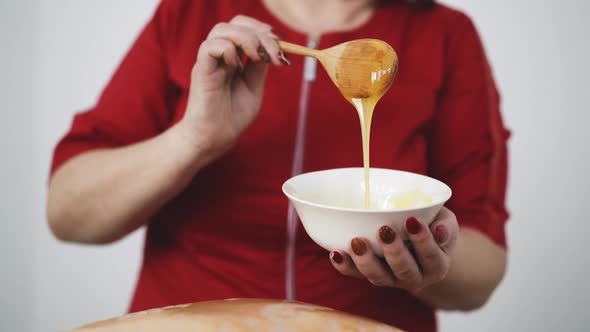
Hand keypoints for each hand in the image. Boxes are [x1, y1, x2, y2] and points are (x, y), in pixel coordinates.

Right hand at [179, 15, 287, 162]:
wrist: (216, 138)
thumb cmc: (232, 117)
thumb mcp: (254, 88)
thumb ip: (259, 68)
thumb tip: (272, 49)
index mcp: (234, 57)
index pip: (247, 28)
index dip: (265, 31)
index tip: (282, 46)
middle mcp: (220, 55)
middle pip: (236, 23)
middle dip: (260, 32)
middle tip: (274, 53)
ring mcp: (210, 62)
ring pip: (222, 30)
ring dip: (246, 38)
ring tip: (258, 57)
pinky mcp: (201, 71)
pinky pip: (210, 47)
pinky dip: (228, 50)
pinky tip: (236, 67)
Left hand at [329, 207, 458, 291]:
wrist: (419, 244)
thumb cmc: (432, 226)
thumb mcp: (445, 222)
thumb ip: (445, 225)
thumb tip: (439, 231)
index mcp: (436, 264)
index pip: (431, 257)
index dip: (423, 241)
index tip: (412, 220)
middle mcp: (414, 277)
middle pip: (404, 271)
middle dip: (394, 252)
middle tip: (385, 230)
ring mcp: (390, 278)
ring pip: (378, 277)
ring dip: (366, 261)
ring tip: (357, 241)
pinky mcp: (369, 274)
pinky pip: (355, 274)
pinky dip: (344, 265)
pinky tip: (336, 252)